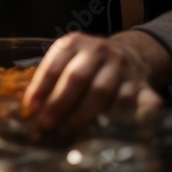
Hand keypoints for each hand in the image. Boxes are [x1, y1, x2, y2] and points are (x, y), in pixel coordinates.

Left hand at [22, 31, 170, 134]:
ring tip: (66, 128)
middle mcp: (99, 50)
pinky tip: (100, 129)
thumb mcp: (68, 58)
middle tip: (46, 123)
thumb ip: (51, 77)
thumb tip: (31, 107)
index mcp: (75, 42)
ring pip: (101, 92)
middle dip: (59, 103)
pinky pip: (127, 102)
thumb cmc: (88, 62)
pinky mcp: (140, 83)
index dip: (41, 87)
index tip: (31, 108)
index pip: (55, 65)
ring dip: (81, 114)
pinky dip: (114, 116)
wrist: (130, 53)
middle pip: (77, 78)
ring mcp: (121, 66)